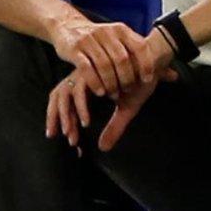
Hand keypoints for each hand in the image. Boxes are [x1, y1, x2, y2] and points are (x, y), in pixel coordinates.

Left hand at [45, 62, 177, 152]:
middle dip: (56, 117)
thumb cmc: (139, 82)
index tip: (59, 136)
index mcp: (87, 81)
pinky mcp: (96, 68)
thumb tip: (103, 149)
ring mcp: (89, 69)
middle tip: (60, 137)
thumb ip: (114, 127)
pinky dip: (82, 107)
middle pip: (58, 94)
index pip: (62, 99)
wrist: (154, 61)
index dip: (56, 117)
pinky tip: (88, 120)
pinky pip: (83, 88)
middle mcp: (84, 74)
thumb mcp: (126, 109)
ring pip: (68, 93)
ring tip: (74, 132)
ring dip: (70, 114)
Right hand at [49, 15, 153, 97]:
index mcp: (122, 30)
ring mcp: (90, 40)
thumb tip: (174, 75)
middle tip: (127, 91)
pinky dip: (95, 82)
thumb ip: (144, 57)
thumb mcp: (122, 41)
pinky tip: (100, 92)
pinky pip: (87, 68)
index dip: (146, 64)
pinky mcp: (75, 49)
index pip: (139, 46)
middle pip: (122, 59)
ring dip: (111, 83)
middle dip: (127, 78)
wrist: (68, 26)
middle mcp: (107, 33)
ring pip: (105, 65)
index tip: (148, 80)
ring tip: (113, 94)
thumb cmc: (100, 39)